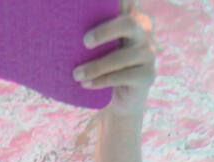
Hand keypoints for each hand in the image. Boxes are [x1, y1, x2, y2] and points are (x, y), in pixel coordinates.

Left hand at [74, 0, 156, 117]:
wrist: (123, 99)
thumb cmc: (106, 65)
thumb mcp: (101, 45)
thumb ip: (93, 31)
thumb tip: (64, 17)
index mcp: (132, 16)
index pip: (127, 1)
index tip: (102, 2)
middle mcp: (144, 31)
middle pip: (128, 23)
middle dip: (105, 31)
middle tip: (84, 42)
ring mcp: (149, 53)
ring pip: (121, 57)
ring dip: (96, 67)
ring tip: (76, 75)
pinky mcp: (148, 75)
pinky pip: (122, 77)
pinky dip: (101, 81)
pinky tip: (85, 84)